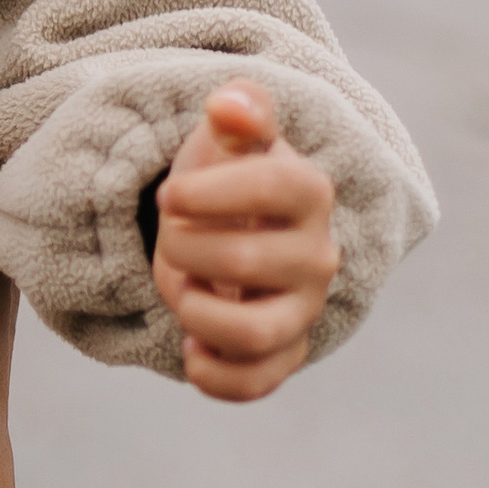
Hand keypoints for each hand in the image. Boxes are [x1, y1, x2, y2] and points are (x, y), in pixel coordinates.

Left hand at [154, 83, 339, 403]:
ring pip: (255, 333)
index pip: (275, 186)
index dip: (209, 191)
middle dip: (186, 250)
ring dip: (196, 313)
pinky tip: (189, 349)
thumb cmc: (229, 176)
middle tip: (171, 240)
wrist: (237, 228)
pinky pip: (257, 382)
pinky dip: (215, 375)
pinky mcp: (286, 352)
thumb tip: (231, 105)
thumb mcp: (230, 137)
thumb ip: (239, 111)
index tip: (169, 195)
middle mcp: (319, 255)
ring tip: (181, 290)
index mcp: (310, 192)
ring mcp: (304, 309)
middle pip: (248, 261)